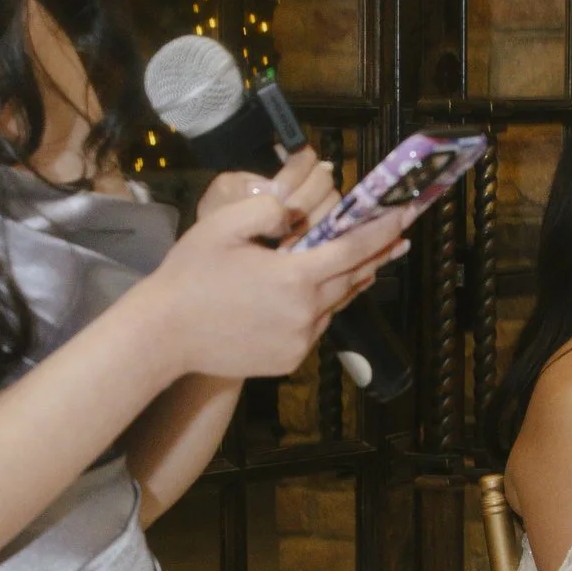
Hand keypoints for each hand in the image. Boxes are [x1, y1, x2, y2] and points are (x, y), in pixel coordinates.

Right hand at [146, 153, 401, 379]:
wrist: (164, 335)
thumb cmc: (190, 274)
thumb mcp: (222, 225)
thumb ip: (267, 210)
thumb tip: (296, 212)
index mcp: (294, 277)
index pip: (353, 248)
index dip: (383, 229)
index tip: (407, 212)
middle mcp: (305, 313)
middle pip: (353, 277)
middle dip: (378, 253)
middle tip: (400, 234)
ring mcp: (299, 342)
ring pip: (335, 304)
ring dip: (350, 280)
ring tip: (370, 261)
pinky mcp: (290, 360)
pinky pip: (315, 327)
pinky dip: (321, 307)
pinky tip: (318, 294)